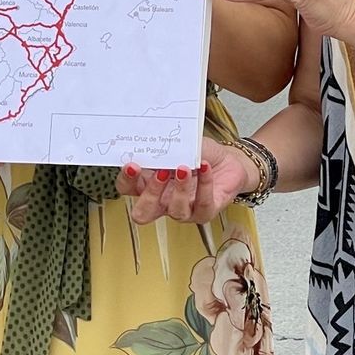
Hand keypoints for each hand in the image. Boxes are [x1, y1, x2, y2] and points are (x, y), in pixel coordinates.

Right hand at [114, 139, 258, 224]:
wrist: (228, 161)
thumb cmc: (198, 154)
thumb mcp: (180, 145)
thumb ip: (166, 147)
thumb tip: (155, 142)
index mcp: (149, 184)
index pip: (127, 188)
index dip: (127, 180)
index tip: (133, 164)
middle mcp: (163, 202)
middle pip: (144, 212)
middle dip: (150, 194)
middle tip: (160, 172)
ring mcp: (183, 210)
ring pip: (175, 211)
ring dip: (180, 188)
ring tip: (185, 167)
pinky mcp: (204, 212)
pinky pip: (202, 203)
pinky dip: (204, 183)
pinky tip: (205, 167)